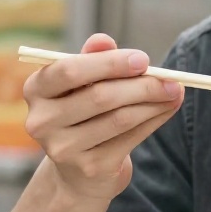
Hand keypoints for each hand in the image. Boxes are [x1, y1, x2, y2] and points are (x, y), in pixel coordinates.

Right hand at [22, 33, 183, 201]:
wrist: (80, 171)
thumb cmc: (83, 113)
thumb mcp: (83, 82)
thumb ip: (92, 58)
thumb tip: (104, 40)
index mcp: (36, 89)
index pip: (70, 70)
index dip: (109, 63)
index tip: (143, 59)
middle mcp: (42, 120)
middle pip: (99, 96)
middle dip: (141, 85)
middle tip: (171, 79)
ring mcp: (63, 148)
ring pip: (119, 118)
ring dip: (153, 103)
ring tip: (174, 92)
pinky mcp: (89, 168)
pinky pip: (130, 138)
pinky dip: (154, 120)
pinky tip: (167, 108)